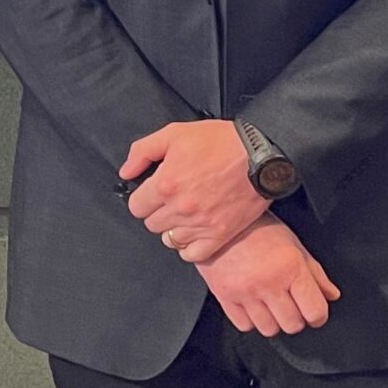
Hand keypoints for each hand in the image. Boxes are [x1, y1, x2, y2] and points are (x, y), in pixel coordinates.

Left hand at [121, 120, 268, 263]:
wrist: (262, 154)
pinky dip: (190, 247)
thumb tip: (126, 173)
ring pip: (170, 240)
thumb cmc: (220, 141)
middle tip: (171, 200)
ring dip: (174, 229)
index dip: (143, 199)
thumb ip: (142, 152)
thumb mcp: (174, 133)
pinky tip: (194, 232)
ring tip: (185, 215)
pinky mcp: (221, 234)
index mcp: (166, 184)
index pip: (136, 207)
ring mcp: (201, 224)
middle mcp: (180, 208)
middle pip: (152, 225)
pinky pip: (193, 255)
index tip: (153, 193)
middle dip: (158, 212)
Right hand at [193, 213, 339, 337]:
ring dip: (273, 321)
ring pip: (269, 329)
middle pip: (292, 325)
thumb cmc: (257, 228)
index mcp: (289, 267)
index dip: (318, 315)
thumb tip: (331, 294)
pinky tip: (252, 305)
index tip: (314, 312)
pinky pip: (244, 325)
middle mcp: (268, 282)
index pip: (315, 311)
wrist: (219, 221)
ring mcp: (244, 291)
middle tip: (291, 305)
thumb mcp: (293, 244)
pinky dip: (250, 320)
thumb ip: (315, 272)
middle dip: (296, 318)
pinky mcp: (224, 295)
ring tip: (270, 305)